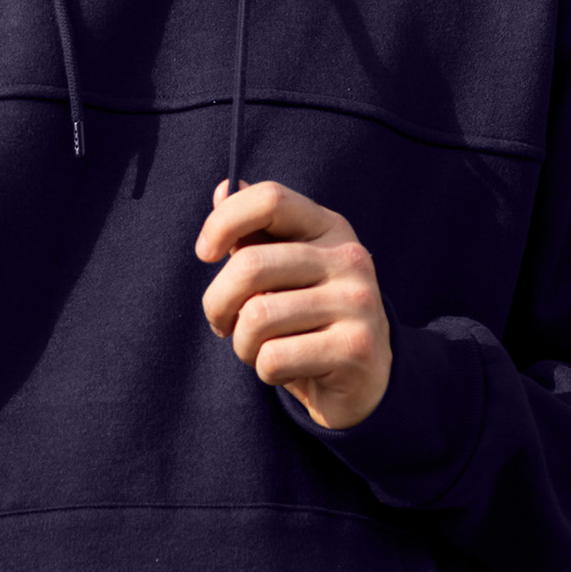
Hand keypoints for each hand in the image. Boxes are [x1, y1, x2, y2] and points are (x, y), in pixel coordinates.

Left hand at [194, 179, 391, 429]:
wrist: (365, 382)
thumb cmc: (310, 320)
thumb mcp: (286, 271)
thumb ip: (255, 233)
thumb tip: (223, 189)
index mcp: (330, 228)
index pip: (270, 199)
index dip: (223, 221)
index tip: (205, 253)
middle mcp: (350, 258)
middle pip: (250, 265)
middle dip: (218, 302)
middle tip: (222, 323)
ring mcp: (358, 302)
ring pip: (257, 317)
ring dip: (243, 344)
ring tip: (260, 349)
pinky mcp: (355, 348)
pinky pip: (274, 357)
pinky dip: (265, 371)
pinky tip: (289, 370)